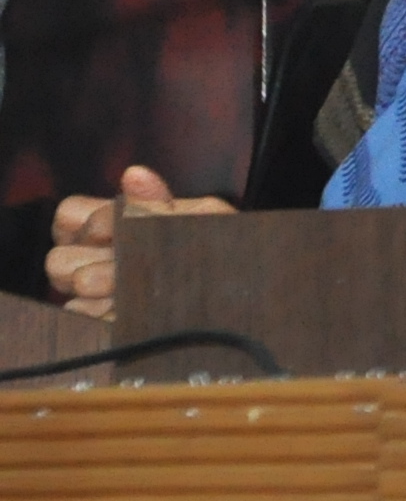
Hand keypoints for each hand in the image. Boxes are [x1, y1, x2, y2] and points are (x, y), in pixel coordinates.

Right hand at [43, 167, 234, 319]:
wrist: (251, 291)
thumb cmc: (229, 253)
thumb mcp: (206, 223)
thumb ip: (162, 204)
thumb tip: (134, 175)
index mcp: (122, 223)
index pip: (70, 216)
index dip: (92, 223)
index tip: (115, 232)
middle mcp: (102, 257)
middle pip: (59, 256)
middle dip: (91, 262)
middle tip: (124, 269)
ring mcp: (99, 294)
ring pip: (67, 285)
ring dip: (96, 286)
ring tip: (127, 290)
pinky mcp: (104, 326)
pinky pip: (80, 317)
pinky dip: (102, 315)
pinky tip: (128, 312)